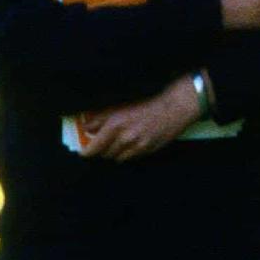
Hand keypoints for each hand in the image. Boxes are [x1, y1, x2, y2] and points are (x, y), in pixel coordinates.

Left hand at [75, 76, 206, 162]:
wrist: (174, 106)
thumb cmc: (149, 100)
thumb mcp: (121, 105)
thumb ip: (102, 117)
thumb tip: (88, 126)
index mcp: (116, 124)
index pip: (94, 147)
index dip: (87, 152)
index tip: (84, 152)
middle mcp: (125, 138)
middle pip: (105, 154)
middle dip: (101, 149)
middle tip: (101, 142)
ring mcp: (138, 147)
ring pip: (118, 158)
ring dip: (115, 152)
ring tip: (118, 141)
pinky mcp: (148, 151)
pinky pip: (132, 158)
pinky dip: (128, 153)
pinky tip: (131, 142)